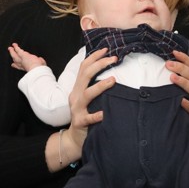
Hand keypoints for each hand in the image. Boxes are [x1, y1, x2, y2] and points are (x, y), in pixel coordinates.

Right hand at [8, 43, 46, 71]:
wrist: (36, 69)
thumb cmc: (39, 69)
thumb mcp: (40, 65)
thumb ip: (40, 62)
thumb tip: (40, 59)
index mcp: (27, 68)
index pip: (20, 67)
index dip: (16, 66)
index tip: (13, 64)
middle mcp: (23, 65)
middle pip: (16, 61)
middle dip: (13, 58)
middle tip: (10, 55)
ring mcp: (21, 60)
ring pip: (15, 56)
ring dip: (12, 52)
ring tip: (10, 48)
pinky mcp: (22, 55)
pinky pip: (18, 50)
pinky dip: (16, 47)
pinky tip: (14, 44)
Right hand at [56, 47, 115, 166]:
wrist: (74, 138)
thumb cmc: (85, 116)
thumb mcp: (86, 98)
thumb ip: (92, 86)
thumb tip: (108, 70)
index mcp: (77, 88)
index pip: (84, 67)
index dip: (94, 56)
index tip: (107, 49)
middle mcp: (76, 96)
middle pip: (85, 75)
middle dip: (100, 64)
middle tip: (114, 59)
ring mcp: (77, 109)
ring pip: (87, 94)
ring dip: (100, 86)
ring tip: (113, 80)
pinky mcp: (80, 122)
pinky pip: (89, 118)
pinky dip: (96, 115)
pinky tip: (104, 114)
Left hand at [167, 50, 188, 134]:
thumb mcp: (187, 95)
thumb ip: (181, 84)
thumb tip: (167, 70)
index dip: (185, 59)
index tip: (174, 52)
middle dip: (182, 69)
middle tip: (168, 64)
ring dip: (184, 83)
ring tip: (173, 78)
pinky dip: (188, 105)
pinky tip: (181, 101)